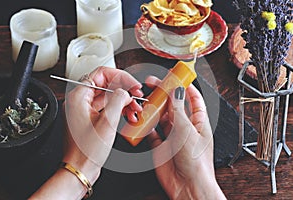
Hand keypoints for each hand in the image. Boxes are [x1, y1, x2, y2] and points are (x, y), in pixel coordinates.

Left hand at [63, 66, 143, 180]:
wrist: (81, 169)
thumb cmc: (87, 151)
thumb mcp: (107, 122)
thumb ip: (117, 100)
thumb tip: (125, 92)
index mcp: (79, 96)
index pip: (102, 73)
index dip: (121, 76)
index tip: (133, 84)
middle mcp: (81, 100)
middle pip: (107, 84)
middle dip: (125, 90)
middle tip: (138, 96)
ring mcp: (86, 109)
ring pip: (109, 96)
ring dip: (125, 100)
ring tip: (136, 109)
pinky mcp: (92, 118)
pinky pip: (108, 107)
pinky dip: (120, 109)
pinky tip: (130, 115)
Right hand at [146, 76, 224, 199]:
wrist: (187, 186)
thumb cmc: (195, 162)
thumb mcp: (187, 130)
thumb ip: (178, 110)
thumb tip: (176, 91)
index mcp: (198, 122)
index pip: (193, 99)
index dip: (184, 86)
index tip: (175, 76)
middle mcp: (185, 128)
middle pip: (174, 105)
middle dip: (164, 94)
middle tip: (152, 83)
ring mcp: (172, 137)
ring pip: (161, 117)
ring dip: (154, 108)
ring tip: (146, 100)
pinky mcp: (161, 146)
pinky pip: (152, 132)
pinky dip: (146, 126)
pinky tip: (142, 120)